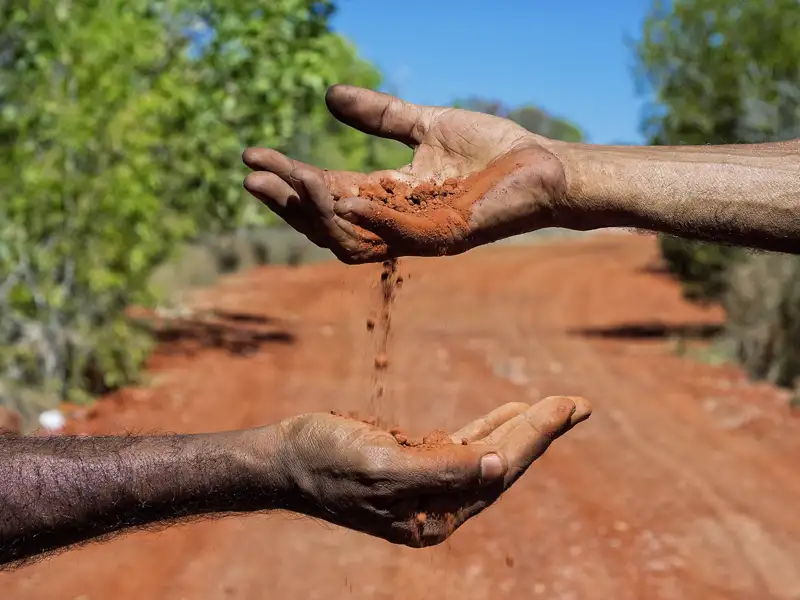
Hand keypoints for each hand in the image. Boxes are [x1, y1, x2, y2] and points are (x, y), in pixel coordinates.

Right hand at [242, 85, 571, 263]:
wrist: (546, 164)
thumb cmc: (493, 150)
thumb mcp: (425, 125)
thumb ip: (380, 116)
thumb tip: (328, 95)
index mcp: (388, 197)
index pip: (325, 193)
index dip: (288, 178)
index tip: (251, 155)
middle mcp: (397, 222)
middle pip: (328, 223)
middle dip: (288, 202)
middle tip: (253, 177)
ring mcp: (420, 233)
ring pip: (354, 237)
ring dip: (318, 213)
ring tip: (290, 179)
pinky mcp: (448, 235)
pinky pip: (400, 236)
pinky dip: (370, 219)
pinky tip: (341, 196)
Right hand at [269, 396, 590, 546]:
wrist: (285, 458)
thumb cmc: (325, 461)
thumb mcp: (382, 466)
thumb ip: (442, 470)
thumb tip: (499, 466)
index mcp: (435, 515)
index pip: (498, 471)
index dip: (534, 436)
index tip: (566, 406)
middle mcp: (438, 506)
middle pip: (501, 464)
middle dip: (540, 432)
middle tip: (578, 404)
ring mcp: (428, 486)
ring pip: (487, 454)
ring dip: (522, 428)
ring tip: (558, 406)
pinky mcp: (415, 465)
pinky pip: (463, 445)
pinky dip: (489, 428)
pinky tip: (509, 413)